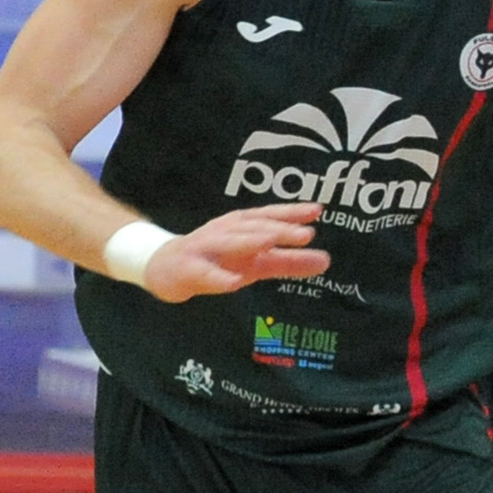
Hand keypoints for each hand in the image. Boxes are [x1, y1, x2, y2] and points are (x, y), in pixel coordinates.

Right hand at [145, 204, 330, 299]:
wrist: (165, 267)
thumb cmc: (219, 260)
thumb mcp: (256, 262)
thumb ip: (290, 262)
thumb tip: (327, 261)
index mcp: (242, 227)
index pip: (270, 216)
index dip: (292, 212)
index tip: (318, 210)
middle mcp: (225, 231)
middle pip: (254, 227)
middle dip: (279, 228)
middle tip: (306, 233)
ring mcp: (205, 248)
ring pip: (229, 243)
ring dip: (250, 241)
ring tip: (271, 243)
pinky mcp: (189, 269)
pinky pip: (205, 273)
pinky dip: (220, 277)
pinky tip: (235, 283)